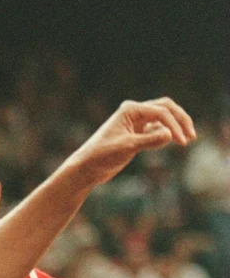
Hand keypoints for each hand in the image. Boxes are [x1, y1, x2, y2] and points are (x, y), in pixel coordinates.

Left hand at [69, 98, 194, 185]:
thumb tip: (170, 135)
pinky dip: (166, 135)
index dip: (174, 126)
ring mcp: (136, 122)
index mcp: (131, 109)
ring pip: (163, 118)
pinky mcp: (136, 134)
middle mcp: (134, 112)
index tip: (182, 142)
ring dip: (175, 127)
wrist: (86, 168)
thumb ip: (149, 141)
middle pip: (166, 109)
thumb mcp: (127, 148)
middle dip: (180, 120)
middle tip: (191, 136)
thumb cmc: (102, 156)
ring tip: (186, 140)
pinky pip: (157, 130)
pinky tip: (173, 142)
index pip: (161, 112)